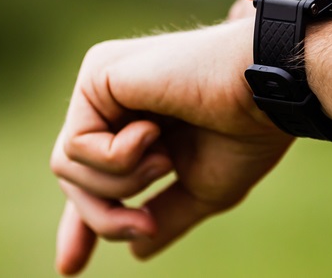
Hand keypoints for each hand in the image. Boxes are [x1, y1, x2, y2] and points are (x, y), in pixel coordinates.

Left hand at [50, 20, 292, 274]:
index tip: (71, 267)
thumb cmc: (247, 132)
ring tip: (166, 160)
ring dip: (120, 183)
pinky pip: (75, 145)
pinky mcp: (97, 73)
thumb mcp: (206, 188)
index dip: (83, 221)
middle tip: (144, 226)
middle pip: (74, 177)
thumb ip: (168, 214)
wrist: (265, 93)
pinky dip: (117, 157)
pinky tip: (154, 132)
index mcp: (142, 122)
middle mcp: (115, 98)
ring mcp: (103, 82)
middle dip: (104, 216)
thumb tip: (136, 249)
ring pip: (67, 166)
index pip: (94, 175)